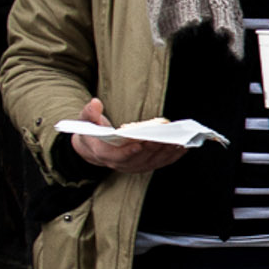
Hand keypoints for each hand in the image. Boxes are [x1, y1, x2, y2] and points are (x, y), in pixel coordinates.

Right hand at [69, 98, 185, 172]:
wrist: (95, 148)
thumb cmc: (92, 133)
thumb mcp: (86, 122)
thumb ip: (89, 113)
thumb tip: (95, 102)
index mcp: (104, 154)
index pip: (117, 156)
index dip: (128, 152)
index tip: (138, 144)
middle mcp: (120, 164)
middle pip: (139, 159)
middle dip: (153, 148)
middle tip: (165, 138)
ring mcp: (134, 166)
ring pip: (153, 162)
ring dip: (166, 152)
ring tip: (178, 140)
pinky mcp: (146, 165)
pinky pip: (162, 162)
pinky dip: (173, 155)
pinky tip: (183, 146)